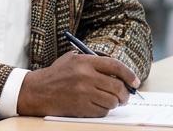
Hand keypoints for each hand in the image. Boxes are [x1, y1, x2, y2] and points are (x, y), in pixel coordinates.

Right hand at [17, 52, 138, 117]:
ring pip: (113, 101)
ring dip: (114, 103)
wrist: (37, 91)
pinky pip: (103, 111)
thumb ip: (93, 63)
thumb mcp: (72, 60)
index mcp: (84, 62)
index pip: (115, 66)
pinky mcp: (82, 107)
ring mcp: (84, 93)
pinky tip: (95, 105)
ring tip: (107, 100)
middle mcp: (85, 76)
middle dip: (124, 94)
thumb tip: (118, 73)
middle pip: (118, 86)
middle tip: (123, 96)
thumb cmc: (56, 75)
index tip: (135, 82)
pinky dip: (103, 110)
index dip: (129, 74)